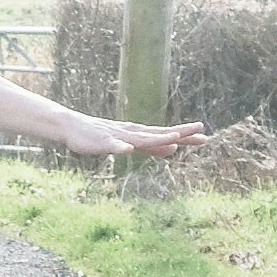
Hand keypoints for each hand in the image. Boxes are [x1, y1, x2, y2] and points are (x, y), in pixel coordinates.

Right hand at [65, 114, 209, 162]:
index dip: (185, 136)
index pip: (166, 135)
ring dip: (156, 139)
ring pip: (140, 138)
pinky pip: (112, 145)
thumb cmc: (101, 136)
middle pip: (159, 133)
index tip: (204, 136)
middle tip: (201, 130)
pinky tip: (127, 149)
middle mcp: (132, 133)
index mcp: (140, 134)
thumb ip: (152, 147)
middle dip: (179, 133)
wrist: (72, 127)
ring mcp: (118, 136)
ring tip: (173, 139)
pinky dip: (120, 147)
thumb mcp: (132, 143)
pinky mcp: (102, 141)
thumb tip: (174, 149)